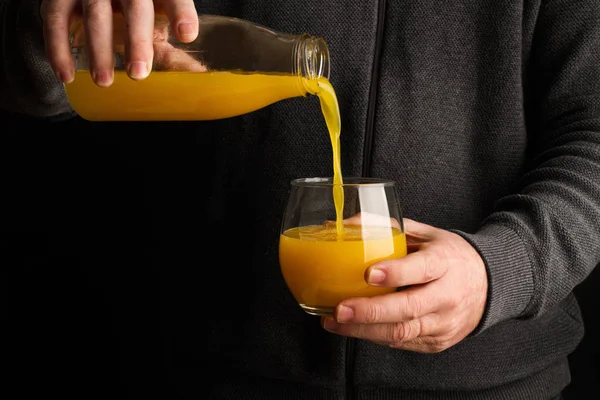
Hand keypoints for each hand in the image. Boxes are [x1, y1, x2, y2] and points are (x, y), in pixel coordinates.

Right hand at [40, 0, 198, 85]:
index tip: (187, 35)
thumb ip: (173, 51)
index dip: (181, 12)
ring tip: (105, 82)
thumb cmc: (135, 13)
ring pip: (95, 12)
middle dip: (137, 39)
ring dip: (99, 49)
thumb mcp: (156, 24)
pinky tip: (67, 75)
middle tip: (139, 74)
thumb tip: (198, 78)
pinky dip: (59, 48)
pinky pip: (55, 19)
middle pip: (134, 4)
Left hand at [321, 218, 487, 352]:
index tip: (367, 273)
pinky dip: (374, 336)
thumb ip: (389, 228)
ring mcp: (444, 323)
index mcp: (445, 263)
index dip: (395, 273)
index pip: (422, 269)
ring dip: (363, 330)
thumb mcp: (426, 235)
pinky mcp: (437, 342)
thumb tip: (346, 224)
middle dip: (370, 312)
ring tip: (333, 322)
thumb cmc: (449, 257)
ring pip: (402, 332)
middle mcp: (447, 296)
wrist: (489, 285)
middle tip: (339, 309)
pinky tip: (352, 328)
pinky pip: (402, 342)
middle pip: (408, 308)